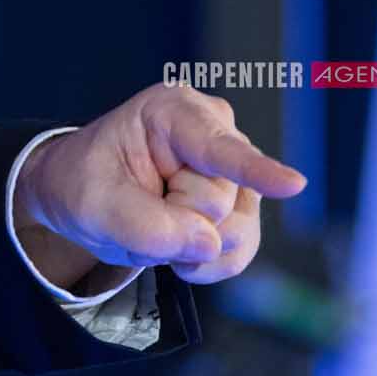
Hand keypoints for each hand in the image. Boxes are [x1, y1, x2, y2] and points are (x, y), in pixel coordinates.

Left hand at [13, 85, 306, 291]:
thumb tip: (208, 244)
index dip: (254, 170)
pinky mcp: (242, 208)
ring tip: (153, 221)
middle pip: (218, 203)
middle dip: (173, 220)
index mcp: (172, 111)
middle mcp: (215, 133)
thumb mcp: (92, 204)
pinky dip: (204, 264)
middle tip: (138, 203)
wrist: (83, 197)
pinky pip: (239, 253)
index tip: (292, 185)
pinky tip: (176, 250)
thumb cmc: (85, 183)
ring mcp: (235, 173)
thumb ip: (145, 225)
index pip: (218, 149)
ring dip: (187, 246)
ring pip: (236, 232)